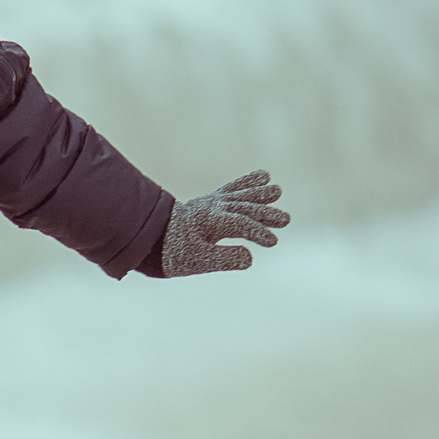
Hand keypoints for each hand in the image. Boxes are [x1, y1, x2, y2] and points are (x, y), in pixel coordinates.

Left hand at [160, 171, 288, 274]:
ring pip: (241, 194)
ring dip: (260, 194)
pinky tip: (264, 176)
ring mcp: (213, 202)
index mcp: (209, 221)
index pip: (240, 224)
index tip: (273, 242)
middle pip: (245, 207)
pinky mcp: (214, 201)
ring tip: (276, 191)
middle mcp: (213, 207)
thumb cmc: (174, 253)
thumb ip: (224, 259)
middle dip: (266, 214)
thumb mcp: (197, 262)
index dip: (258, 232)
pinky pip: (233, 188)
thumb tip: (251, 257)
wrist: (152, 238)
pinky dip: (248, 182)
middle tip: (285, 220)